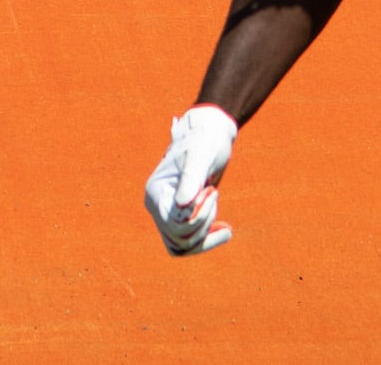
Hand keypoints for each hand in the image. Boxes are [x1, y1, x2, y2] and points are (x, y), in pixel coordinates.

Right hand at [145, 105, 237, 255]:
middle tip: (214, 192)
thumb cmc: (205, 140)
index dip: (198, 216)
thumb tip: (182, 206)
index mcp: (155, 191)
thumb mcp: (201, 155)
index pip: (173, 225)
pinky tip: (225, 230)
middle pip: (179, 238)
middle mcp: (157, 206)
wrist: (210, 134)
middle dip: (204, 221)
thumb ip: (191, 178)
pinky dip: (207, 241)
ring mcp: (167, 213)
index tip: (212, 189)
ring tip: (216, 202)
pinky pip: (189, 244)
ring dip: (205, 232)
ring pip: (183, 245)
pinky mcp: (180, 218)